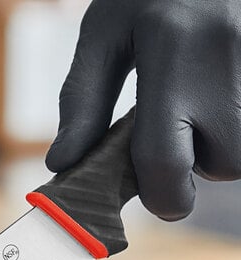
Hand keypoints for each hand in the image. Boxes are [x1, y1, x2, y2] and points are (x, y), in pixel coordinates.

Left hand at [46, 0, 240, 220]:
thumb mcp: (105, 33)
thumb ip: (83, 100)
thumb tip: (62, 163)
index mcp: (171, 48)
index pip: (165, 159)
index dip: (164, 197)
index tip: (162, 201)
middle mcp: (226, 51)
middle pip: (226, 164)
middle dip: (202, 168)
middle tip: (184, 140)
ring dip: (227, 144)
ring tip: (205, 109)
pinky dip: (238, 122)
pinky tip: (222, 95)